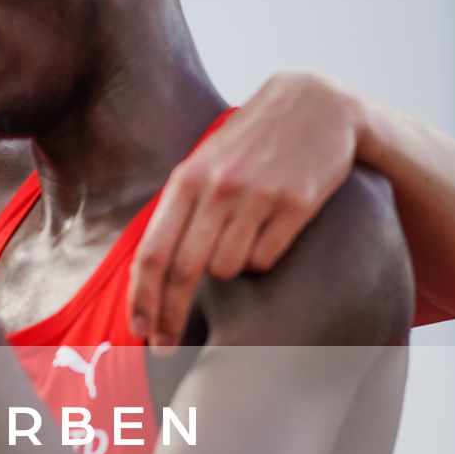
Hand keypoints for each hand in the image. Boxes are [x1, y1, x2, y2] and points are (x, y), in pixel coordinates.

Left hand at [129, 70, 361, 349]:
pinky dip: (262, 257)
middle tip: (165, 348)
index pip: (153, 252)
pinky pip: (267, 257)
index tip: (139, 333)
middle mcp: (216, 188)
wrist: (315, 106)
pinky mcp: (296, 203)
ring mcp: (257, 195)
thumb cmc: (249, 146)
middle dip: (172, 316)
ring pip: (229, 268)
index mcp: (185, 181)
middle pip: (184, 271)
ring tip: (243, 238)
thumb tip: (147, 275)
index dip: (143, 299)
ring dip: (230, 270)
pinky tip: (271, 230)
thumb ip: (178, 212)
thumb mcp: (204, 167)